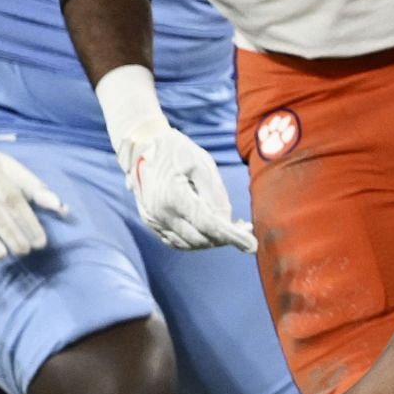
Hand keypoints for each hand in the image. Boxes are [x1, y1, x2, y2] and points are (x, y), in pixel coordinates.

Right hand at [116, 119, 257, 252]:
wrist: (141, 147)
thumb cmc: (176, 151)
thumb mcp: (202, 164)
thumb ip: (216, 195)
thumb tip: (227, 222)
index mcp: (174, 196)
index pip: (209, 225)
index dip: (232, 237)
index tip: (251, 246)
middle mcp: (161, 213)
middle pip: (201, 239)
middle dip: (225, 239)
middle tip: (244, 230)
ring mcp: (154, 220)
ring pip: (189, 244)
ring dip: (211, 241)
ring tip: (229, 229)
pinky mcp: (151, 222)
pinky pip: (177, 241)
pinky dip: (196, 240)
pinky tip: (210, 231)